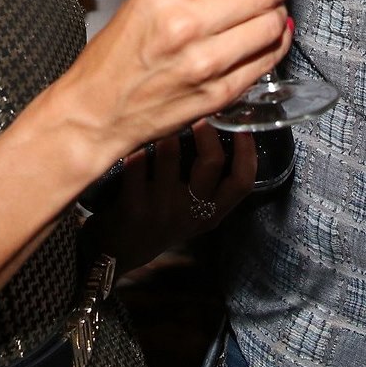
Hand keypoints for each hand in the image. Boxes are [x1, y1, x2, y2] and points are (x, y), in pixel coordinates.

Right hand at [52, 0, 291, 161]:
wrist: (97, 110)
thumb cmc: (118, 53)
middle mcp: (185, 22)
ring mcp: (205, 61)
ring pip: (272, 23)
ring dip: (279, 13)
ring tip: (269, 11)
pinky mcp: (219, 93)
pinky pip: (268, 59)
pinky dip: (275, 44)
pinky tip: (266, 38)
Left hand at [94, 122, 255, 272]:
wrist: (118, 254)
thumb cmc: (159, 221)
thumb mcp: (192, 212)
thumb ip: (208, 184)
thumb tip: (218, 130)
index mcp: (211, 213)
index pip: (242, 183)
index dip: (247, 152)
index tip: (242, 126)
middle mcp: (191, 213)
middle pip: (212, 162)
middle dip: (205, 129)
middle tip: (196, 113)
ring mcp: (162, 211)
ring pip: (169, 153)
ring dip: (164, 131)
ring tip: (159, 119)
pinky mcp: (134, 208)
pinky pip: (136, 162)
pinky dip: (134, 147)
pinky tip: (131, 141)